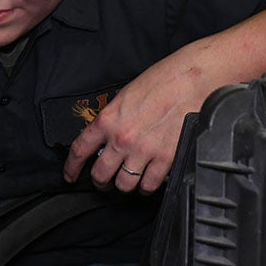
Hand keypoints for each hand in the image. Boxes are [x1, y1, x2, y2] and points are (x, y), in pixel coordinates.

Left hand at [63, 53, 204, 193]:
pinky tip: (149, 181)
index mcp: (109, 119)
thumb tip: (107, 136)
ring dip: (125, 185)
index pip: (80, 149)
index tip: (70, 175)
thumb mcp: (127, 94)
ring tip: (130, 180)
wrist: (195, 78)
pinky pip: (150, 185)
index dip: (72, 167)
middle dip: (100, 182)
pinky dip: (148, 187)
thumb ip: (114, 118)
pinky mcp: (166, 158)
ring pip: (124, 185)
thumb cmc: (164, 79)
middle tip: (104, 182)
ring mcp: (144, 151)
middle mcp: (123, 138)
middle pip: (100, 175)